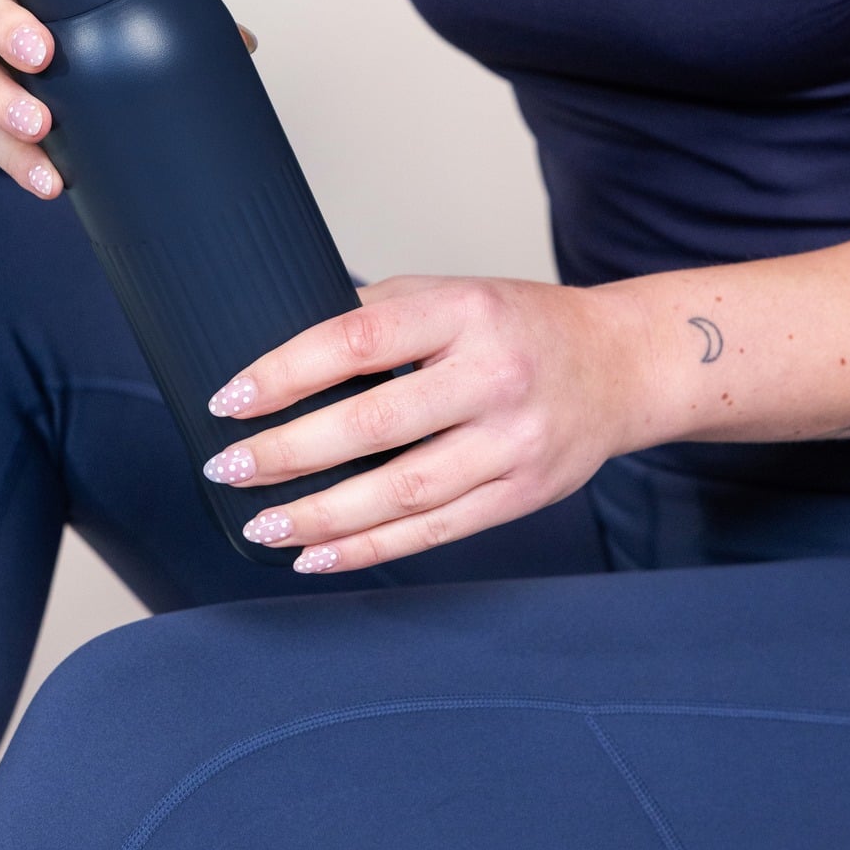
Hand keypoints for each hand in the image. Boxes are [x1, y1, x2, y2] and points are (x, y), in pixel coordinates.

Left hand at [201, 272, 652, 571]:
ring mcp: (514, 442)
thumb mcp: (452, 295)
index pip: (357, 341)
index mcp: (464, 312)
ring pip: (402, 491)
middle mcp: (493, 376)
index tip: (230, 399)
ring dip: (322, 515)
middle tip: (228, 469)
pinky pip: (435, 531)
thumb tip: (280, 356)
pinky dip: (370, 548)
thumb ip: (377, 317)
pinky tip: (317, 554)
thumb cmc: (517, 326)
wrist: (621, 364)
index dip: (285, 372)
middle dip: (288, 452)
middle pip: (374, 424)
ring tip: (263, 524)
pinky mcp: (523, 494)